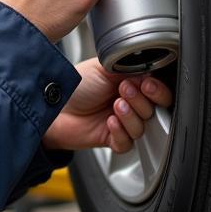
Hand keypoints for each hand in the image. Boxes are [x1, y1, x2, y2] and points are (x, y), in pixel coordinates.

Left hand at [43, 57, 173, 152]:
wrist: (52, 104)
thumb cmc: (76, 84)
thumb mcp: (105, 68)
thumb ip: (129, 68)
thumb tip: (149, 71)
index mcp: (131, 83)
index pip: (158, 90)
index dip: (157, 89)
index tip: (147, 84)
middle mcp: (130, 104)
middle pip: (155, 110)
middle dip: (143, 100)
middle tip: (126, 90)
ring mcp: (122, 122)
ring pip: (142, 127)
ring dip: (131, 116)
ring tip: (116, 104)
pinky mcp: (112, 139)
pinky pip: (127, 143)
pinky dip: (120, 132)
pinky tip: (110, 121)